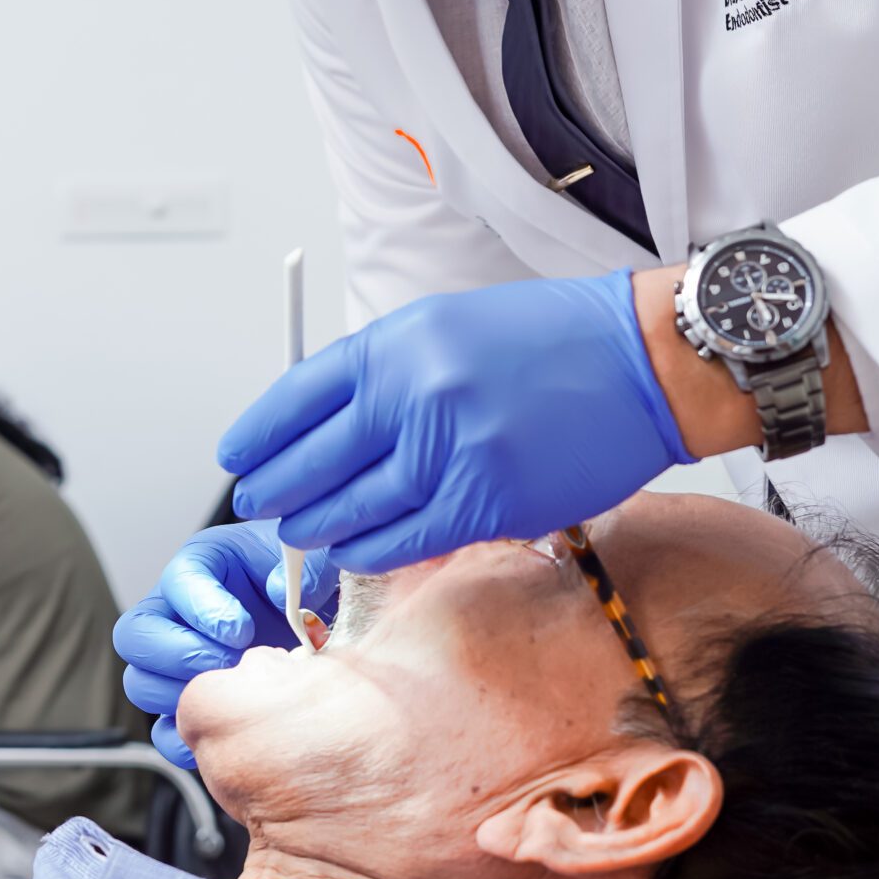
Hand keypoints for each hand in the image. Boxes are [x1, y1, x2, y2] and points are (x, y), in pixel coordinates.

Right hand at [112, 520, 340, 768]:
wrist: (317, 626)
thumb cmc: (305, 588)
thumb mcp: (312, 565)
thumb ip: (302, 572)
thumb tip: (278, 591)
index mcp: (201, 568)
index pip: (176, 581)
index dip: (201, 607)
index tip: (239, 628)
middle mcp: (175, 613)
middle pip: (136, 635)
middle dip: (181, 655)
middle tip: (229, 664)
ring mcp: (176, 662)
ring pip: (140, 683)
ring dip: (181, 695)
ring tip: (230, 694)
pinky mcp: (188, 704)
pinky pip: (162, 730)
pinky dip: (186, 738)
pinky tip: (226, 731)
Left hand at [221, 270, 690, 573]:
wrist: (640, 361)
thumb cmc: (548, 341)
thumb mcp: (446, 327)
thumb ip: (383, 372)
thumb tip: (324, 426)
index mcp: (396, 342)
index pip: (298, 397)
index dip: (259, 434)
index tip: (238, 457)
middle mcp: (413, 393)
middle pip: (314, 459)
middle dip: (277, 489)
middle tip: (258, 506)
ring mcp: (449, 451)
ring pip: (354, 507)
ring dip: (317, 527)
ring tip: (300, 534)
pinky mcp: (488, 502)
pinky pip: (405, 539)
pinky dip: (369, 551)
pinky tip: (351, 552)